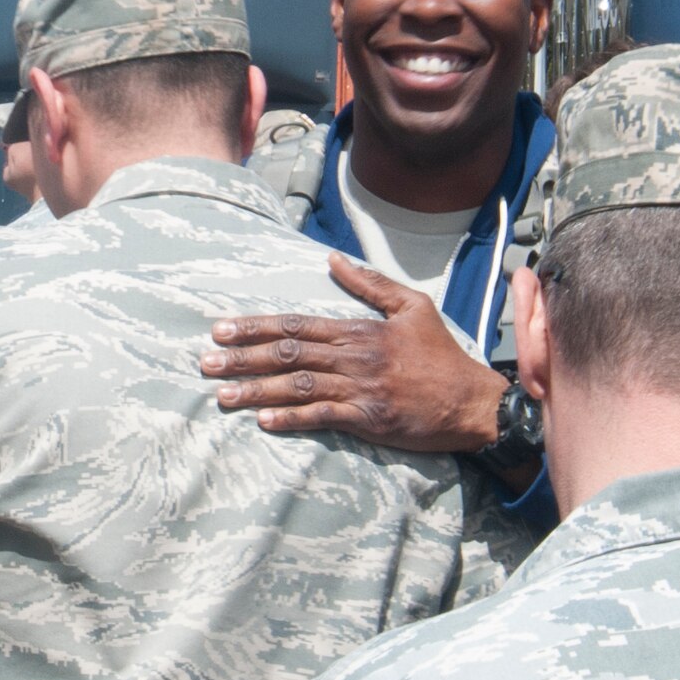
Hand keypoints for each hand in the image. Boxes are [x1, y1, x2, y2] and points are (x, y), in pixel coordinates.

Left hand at [202, 252, 505, 453]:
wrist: (473, 401)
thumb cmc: (442, 356)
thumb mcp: (412, 307)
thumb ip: (370, 284)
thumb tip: (333, 259)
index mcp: (359, 330)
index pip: (296, 326)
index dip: (256, 327)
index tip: (221, 329)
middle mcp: (354, 357)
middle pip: (288, 354)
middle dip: (242, 358)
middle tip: (206, 363)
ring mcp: (361, 389)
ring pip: (298, 386)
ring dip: (256, 390)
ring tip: (222, 395)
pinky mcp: (370, 419)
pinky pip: (323, 417)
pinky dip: (292, 418)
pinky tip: (264, 420)